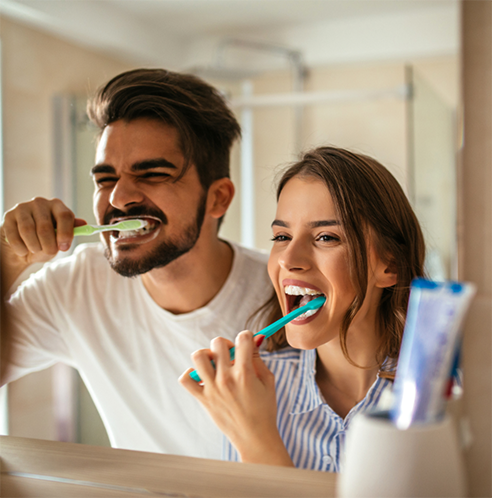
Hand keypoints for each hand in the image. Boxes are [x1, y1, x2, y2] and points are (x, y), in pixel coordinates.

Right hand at [1, 197, 85, 287]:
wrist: (22, 245)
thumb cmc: (45, 241)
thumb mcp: (60, 237)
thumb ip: (71, 231)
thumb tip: (83, 224)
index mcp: (58, 206)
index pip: (65, 216)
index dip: (65, 233)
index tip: (64, 248)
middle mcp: (40, 203)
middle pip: (45, 227)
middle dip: (48, 245)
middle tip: (48, 252)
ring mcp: (23, 207)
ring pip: (28, 231)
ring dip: (33, 247)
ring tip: (35, 250)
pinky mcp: (8, 216)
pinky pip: (14, 236)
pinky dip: (20, 248)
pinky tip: (23, 251)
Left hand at [179, 331, 293, 466]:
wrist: (255, 438)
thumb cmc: (264, 409)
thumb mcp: (267, 380)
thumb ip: (258, 358)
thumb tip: (254, 338)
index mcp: (244, 373)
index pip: (242, 339)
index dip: (246, 336)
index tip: (247, 341)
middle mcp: (226, 378)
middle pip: (217, 343)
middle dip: (226, 344)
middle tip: (231, 355)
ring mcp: (212, 388)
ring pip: (198, 356)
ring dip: (207, 354)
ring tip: (215, 363)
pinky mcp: (203, 399)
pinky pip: (186, 379)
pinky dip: (191, 373)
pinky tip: (203, 376)